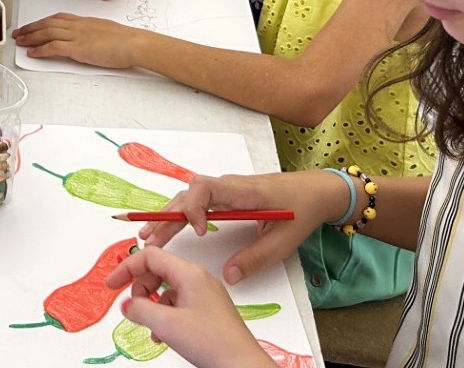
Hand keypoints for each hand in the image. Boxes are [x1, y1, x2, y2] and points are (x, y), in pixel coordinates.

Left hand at [10, 13, 142, 69]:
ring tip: (20, 42)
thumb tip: (86, 40)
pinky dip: (40, 50)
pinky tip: (33, 54)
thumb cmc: (125, 40)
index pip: (57, 18)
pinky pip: (53, 47)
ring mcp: (76, 35)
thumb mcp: (104, 31)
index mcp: (84, 21)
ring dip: (31, 37)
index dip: (42, 21)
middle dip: (31, 28)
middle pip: (48, 23)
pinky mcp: (77, 48)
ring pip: (47, 33)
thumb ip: (92, 34)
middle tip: (19, 32)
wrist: (133, 43)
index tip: (33, 25)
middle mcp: (77, 25)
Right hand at [103, 248, 271, 367]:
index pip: (150, 255)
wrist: (242, 365)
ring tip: (152, 326)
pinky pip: (178, 303)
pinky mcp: (207, 309)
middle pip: (158, 270)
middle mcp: (198, 279)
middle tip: (133, 308)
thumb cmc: (214, 343)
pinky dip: (165, 314)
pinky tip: (163, 334)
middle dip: (140, 288)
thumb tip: (127, 304)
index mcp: (190, 274)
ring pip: (166, 289)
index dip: (126, 268)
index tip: (112, 284)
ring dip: (152, 305)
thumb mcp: (166, 324)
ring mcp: (204, 294)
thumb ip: (139, 309)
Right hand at [141, 170, 347, 281]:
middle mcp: (229, 187)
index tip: (197, 231)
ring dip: (168, 216)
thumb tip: (229, 276)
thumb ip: (256, 258)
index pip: (205, 188)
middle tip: (149, 239)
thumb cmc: (302, 210)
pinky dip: (180, 215)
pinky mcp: (226, 198)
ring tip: (148, 235)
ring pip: (189, 197)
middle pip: (189, 194)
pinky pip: (196, 202)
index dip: (194, 207)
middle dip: (167, 216)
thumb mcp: (284, 240)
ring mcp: (225, 191)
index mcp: (243, 192)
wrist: (315, 191)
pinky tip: (166, 228)